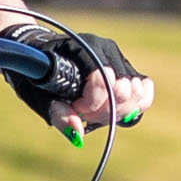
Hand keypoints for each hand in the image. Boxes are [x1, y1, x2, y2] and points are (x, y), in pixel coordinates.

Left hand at [0, 0, 145, 134]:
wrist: (39, 54)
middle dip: (102, 110)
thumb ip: (58, 113)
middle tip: (81, 109)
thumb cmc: (35, 74)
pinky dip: (133, 108)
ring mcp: (121, 60)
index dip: (90, 103)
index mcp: (86, 48)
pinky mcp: (129, 71)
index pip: (105, 82)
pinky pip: (145, 95)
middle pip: (124, 92)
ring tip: (93, 109)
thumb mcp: (38, 95)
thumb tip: (78, 132)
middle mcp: (108, 50)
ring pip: (136, 96)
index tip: (73, 106)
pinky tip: (113, 109)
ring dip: (115, 112)